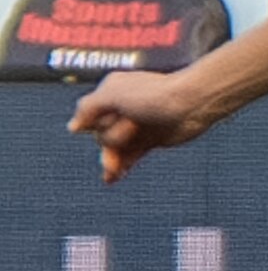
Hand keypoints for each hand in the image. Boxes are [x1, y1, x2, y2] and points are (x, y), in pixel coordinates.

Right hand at [70, 68, 211, 182]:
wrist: (192, 104)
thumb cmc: (155, 94)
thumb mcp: (114, 94)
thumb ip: (89, 107)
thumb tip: (73, 127)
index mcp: (111, 92)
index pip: (89, 116)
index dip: (96, 123)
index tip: (106, 121)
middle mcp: (122, 108)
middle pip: (102, 134)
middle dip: (112, 138)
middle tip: (132, 127)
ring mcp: (136, 126)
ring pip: (115, 149)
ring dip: (112, 160)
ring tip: (112, 171)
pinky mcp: (150, 140)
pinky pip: (129, 157)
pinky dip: (121, 167)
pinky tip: (111, 178)